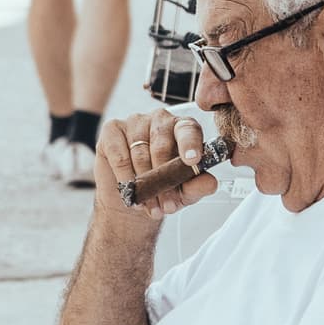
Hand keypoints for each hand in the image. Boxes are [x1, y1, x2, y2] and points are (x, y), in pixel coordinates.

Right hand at [96, 108, 218, 220]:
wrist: (134, 196)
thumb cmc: (164, 186)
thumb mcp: (186, 191)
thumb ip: (199, 185)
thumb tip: (210, 183)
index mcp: (184, 127)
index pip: (189, 130)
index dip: (190, 145)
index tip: (192, 161)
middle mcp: (161, 119)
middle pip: (162, 146)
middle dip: (164, 181)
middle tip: (167, 205)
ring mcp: (136, 121)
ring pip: (140, 154)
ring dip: (144, 185)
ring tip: (149, 205)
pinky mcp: (113, 129)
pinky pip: (118, 154)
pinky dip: (124, 177)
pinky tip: (129, 191)